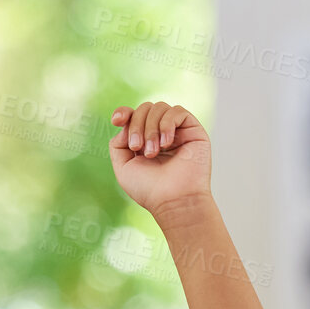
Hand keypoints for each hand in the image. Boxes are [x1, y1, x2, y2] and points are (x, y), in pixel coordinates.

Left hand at [109, 101, 211, 219]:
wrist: (173, 200)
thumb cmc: (149, 189)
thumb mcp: (123, 167)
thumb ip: (117, 144)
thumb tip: (124, 124)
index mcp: (145, 141)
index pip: (134, 115)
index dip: (124, 112)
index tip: (116, 120)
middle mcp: (161, 134)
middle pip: (145, 109)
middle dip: (136, 125)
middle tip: (137, 148)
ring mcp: (178, 131)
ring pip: (159, 107)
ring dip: (151, 128)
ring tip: (152, 152)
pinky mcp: (193, 130)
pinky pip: (177, 111)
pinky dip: (167, 124)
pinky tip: (166, 144)